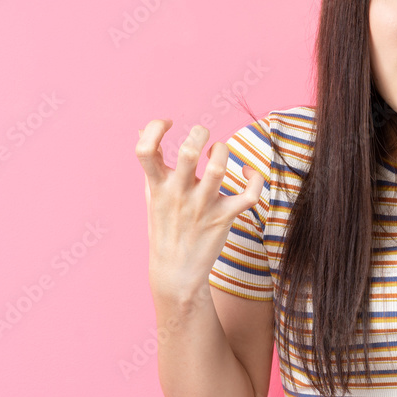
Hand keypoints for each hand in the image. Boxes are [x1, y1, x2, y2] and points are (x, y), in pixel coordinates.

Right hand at [135, 120, 265, 297]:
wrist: (176, 271)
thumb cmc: (165, 227)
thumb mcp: (152, 195)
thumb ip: (151, 163)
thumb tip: (141, 132)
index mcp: (158, 185)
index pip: (145, 149)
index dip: (153, 127)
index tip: (167, 124)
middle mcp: (180, 193)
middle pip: (190, 151)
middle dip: (199, 133)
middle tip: (201, 136)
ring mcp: (204, 205)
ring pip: (220, 168)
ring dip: (223, 151)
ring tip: (218, 152)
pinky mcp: (225, 216)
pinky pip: (249, 194)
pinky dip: (255, 177)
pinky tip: (246, 172)